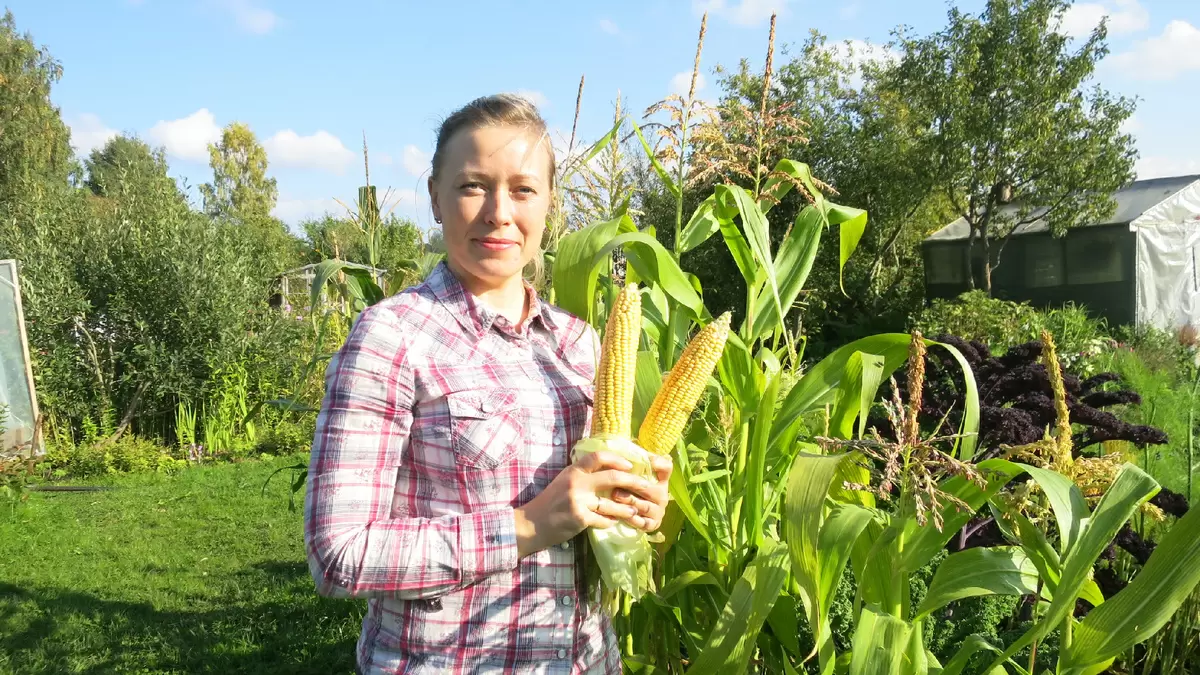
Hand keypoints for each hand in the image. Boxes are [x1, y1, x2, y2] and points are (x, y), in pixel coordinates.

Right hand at [513, 450, 664, 557]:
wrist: (532, 523)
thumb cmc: (550, 502)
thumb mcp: (564, 481)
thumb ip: (583, 475)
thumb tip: (609, 470)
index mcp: (574, 471)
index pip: (598, 457)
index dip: (617, 459)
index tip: (630, 465)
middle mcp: (577, 483)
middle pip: (613, 477)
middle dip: (634, 482)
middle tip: (646, 487)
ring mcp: (579, 501)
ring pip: (613, 503)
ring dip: (627, 508)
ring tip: (635, 510)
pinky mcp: (580, 519)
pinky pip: (604, 520)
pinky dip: (611, 521)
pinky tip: (615, 522)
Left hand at [610, 452, 670, 532]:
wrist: (632, 516)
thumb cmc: (627, 490)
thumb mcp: (629, 474)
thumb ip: (631, 460)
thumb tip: (626, 442)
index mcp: (659, 480)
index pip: (665, 467)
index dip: (658, 462)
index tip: (646, 459)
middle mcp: (662, 494)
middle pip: (651, 488)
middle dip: (633, 485)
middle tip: (617, 482)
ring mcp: (658, 511)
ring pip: (644, 505)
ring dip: (629, 500)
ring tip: (614, 496)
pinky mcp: (652, 525)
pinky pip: (642, 522)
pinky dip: (631, 518)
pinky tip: (619, 514)